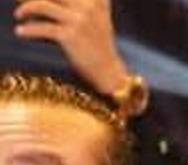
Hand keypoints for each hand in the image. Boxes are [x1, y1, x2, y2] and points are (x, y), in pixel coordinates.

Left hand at [14, 0, 130, 95]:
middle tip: (21, 2)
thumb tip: (47, 1)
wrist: (110, 74)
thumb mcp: (98, 18)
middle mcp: (87, 6)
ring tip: (18, 15)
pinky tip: (21, 32)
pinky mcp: (70, 36)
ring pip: (42, 5)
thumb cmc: (100, 48)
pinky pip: (42, 28)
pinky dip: (28, 30)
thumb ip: (83, 4)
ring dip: (26, 9)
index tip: (33, 1)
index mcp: (94, 0)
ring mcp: (79, 20)